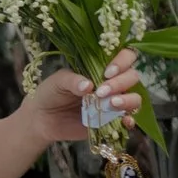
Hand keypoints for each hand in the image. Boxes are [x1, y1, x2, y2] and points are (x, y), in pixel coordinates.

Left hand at [23, 48, 143, 151]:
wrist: (43, 119)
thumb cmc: (51, 93)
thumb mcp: (57, 81)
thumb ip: (72, 80)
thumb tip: (88, 86)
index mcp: (101, 67)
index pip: (125, 56)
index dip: (122, 61)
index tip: (107, 72)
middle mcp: (112, 83)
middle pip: (132, 76)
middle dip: (120, 83)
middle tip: (101, 92)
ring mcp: (113, 102)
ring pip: (134, 98)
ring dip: (127, 100)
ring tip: (110, 104)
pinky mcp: (111, 121)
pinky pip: (128, 120)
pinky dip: (129, 120)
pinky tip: (123, 120)